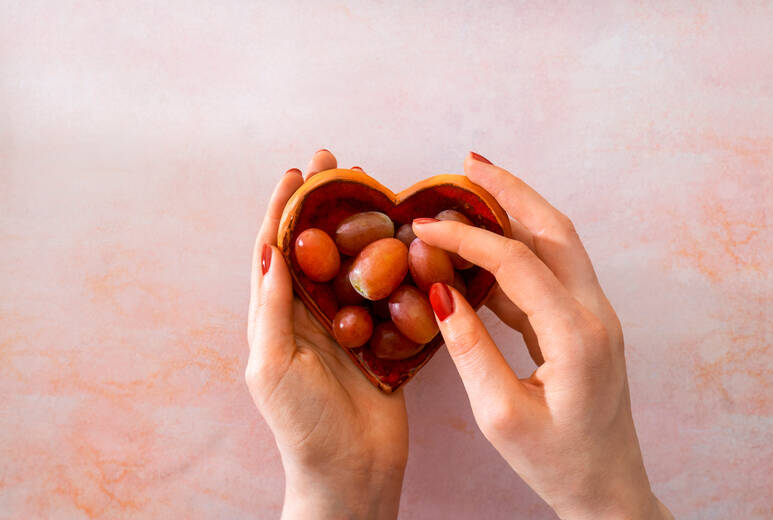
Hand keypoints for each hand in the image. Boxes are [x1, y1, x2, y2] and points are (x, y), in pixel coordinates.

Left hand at [246, 150, 407, 519]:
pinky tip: (411, 242)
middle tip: (340, 164)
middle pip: (319, 246)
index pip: (277, 250)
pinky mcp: (383, 340)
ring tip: (376, 190)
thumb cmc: (302, 425)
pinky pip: (391, 295)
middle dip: (326, 205)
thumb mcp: (272, 365)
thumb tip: (270, 250)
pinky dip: (398, 267)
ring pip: (355, 264)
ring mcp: (350, 325)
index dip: (285, 209)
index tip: (298, 172)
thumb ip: (273, 309)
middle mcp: (313, 314)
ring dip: (363, 227)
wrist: (351, 473)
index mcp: (280, 316)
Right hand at [413, 153, 672, 519]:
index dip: (466, 238)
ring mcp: (596, 317)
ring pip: (557, 244)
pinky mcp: (585, 325)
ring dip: (517, 213)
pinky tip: (484, 250)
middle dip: (510, 192)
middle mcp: (595, 315)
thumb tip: (440, 293)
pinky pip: (552, 273)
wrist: (608, 490)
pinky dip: (518, 251)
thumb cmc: (557, 463)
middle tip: (469, 164)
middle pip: (554, 230)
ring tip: (474, 192)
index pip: (517, 263)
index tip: (422, 227)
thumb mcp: (500, 415)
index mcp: (577, 337)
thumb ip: (469, 349)